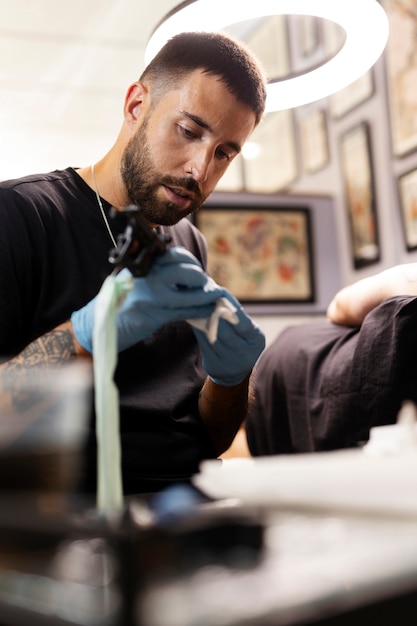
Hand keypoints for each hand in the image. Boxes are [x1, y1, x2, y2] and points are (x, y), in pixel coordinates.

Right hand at [71, 247, 224, 351]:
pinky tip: (207, 312)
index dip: (192, 263)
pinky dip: (200, 311)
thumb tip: (187, 272)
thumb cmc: (120, 301)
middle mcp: (148, 276)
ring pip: (190, 293)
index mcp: (144, 264)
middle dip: (201, 279)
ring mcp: (151, 296)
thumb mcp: (135, 279)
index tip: (198, 272)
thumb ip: (157, 273)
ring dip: (207, 297)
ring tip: (215, 299)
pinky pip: (185, 311)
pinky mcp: (154, 315)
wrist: (99, 323)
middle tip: (206, 286)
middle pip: (186, 271)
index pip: (176, 255)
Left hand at [191, 290, 264, 385]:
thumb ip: (235, 315)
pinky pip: (203, 345)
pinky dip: (198, 330)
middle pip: (225, 331)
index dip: (230, 306)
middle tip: (202, 297)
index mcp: (256, 340)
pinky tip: (193, 320)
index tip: (219, 292)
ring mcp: (230, 362)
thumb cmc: (239, 340)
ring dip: (202, 320)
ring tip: (195, 306)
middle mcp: (246, 354)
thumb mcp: (245, 329)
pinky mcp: (215, 366)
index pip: (242, 322)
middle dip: (213, 313)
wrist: (234, 371)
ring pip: (212, 337)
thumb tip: (217, 292)